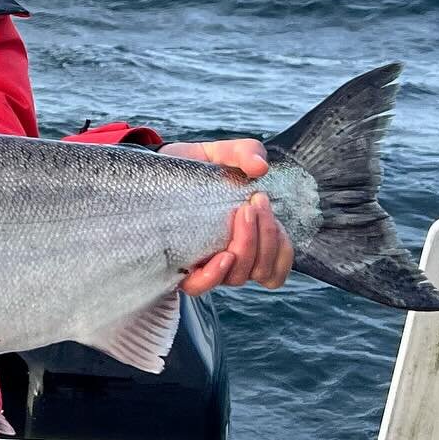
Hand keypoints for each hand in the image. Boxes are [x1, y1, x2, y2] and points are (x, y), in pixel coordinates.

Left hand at [162, 138, 295, 295]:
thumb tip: (261, 167)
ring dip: (246, 247)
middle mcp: (231, 257)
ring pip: (238, 277)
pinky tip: (221, 255)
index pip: (277, 265)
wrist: (158, 169)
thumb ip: (246, 152)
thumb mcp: (222, 154)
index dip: (280, 246)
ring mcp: (206, 264)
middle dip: (266, 236)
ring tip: (240, 213)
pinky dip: (216, 274)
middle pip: (262, 270)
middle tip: (254, 202)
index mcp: (249, 238)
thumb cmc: (195, 169)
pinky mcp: (178, 268)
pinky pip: (201, 286)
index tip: (267, 208)